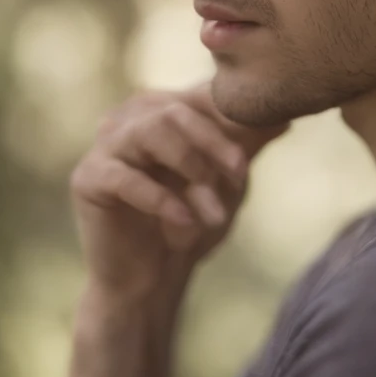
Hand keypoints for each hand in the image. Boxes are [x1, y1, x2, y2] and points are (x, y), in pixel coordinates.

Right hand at [69, 81, 288, 302]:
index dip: (232, 113)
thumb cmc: (191, 223)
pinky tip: (184, 224)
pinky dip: (161, 200)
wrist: (151, 282)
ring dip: (191, 170)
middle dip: (214, 144)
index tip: (266, 134)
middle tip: (240, 177)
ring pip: (152, 132)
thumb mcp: (227, 181)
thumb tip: (287, 115)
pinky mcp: (87, 178)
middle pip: (177, 109)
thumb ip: (248, 145)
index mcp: (163, 108)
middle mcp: (130, 117)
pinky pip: (125, 177)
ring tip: (213, 212)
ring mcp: (105, 145)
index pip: (199, 94)